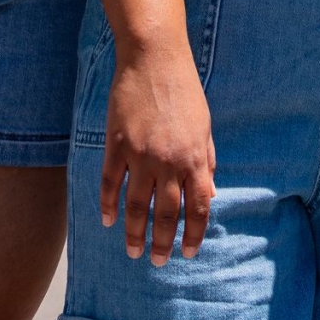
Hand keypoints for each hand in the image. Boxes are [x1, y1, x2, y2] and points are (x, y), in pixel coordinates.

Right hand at [101, 44, 215, 264]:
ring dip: (135, 233)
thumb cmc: (184, 89)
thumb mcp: (204, 125)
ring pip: (137, 206)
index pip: (198, 207)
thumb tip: (210, 194)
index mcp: (195, 157)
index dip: (193, 234)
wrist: (154, 57)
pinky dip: (109, 205)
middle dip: (163, 243)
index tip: (188, 253)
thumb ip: (206, 161)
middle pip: (167, 214)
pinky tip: (109, 220)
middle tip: (158, 262)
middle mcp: (169, 161)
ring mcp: (141, 154)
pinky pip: (110, 183)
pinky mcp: (117, 143)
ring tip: (133, 251)